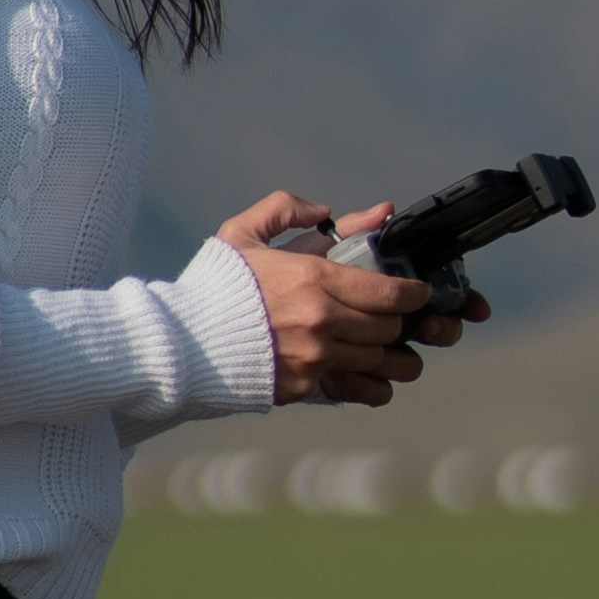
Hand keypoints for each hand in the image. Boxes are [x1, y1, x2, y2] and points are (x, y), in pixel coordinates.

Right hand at [215, 191, 465, 409]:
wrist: (182, 342)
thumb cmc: (213, 286)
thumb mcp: (242, 233)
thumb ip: (285, 210)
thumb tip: (325, 210)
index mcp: (312, 278)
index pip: (389, 292)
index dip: (412, 292)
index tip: (416, 291)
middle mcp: (321, 321)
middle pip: (389, 328)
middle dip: (398, 321)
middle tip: (392, 315)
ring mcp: (314, 359)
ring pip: (378, 361)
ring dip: (387, 353)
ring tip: (383, 345)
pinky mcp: (304, 388)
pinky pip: (356, 387)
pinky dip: (366, 381)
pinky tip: (362, 370)